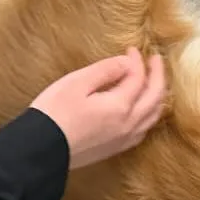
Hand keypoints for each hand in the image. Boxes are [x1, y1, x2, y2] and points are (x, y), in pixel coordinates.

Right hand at [30, 48, 168, 168]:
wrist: (41, 150)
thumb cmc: (54, 113)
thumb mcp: (77, 83)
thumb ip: (105, 71)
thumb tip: (127, 63)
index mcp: (120, 106)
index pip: (138, 78)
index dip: (137, 61)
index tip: (132, 49)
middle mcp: (128, 124)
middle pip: (155, 97)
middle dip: (158, 76)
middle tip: (156, 60)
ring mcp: (124, 139)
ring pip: (153, 116)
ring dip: (157, 96)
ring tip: (154, 82)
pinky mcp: (116, 149)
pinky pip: (143, 130)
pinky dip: (149, 114)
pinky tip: (143, 109)